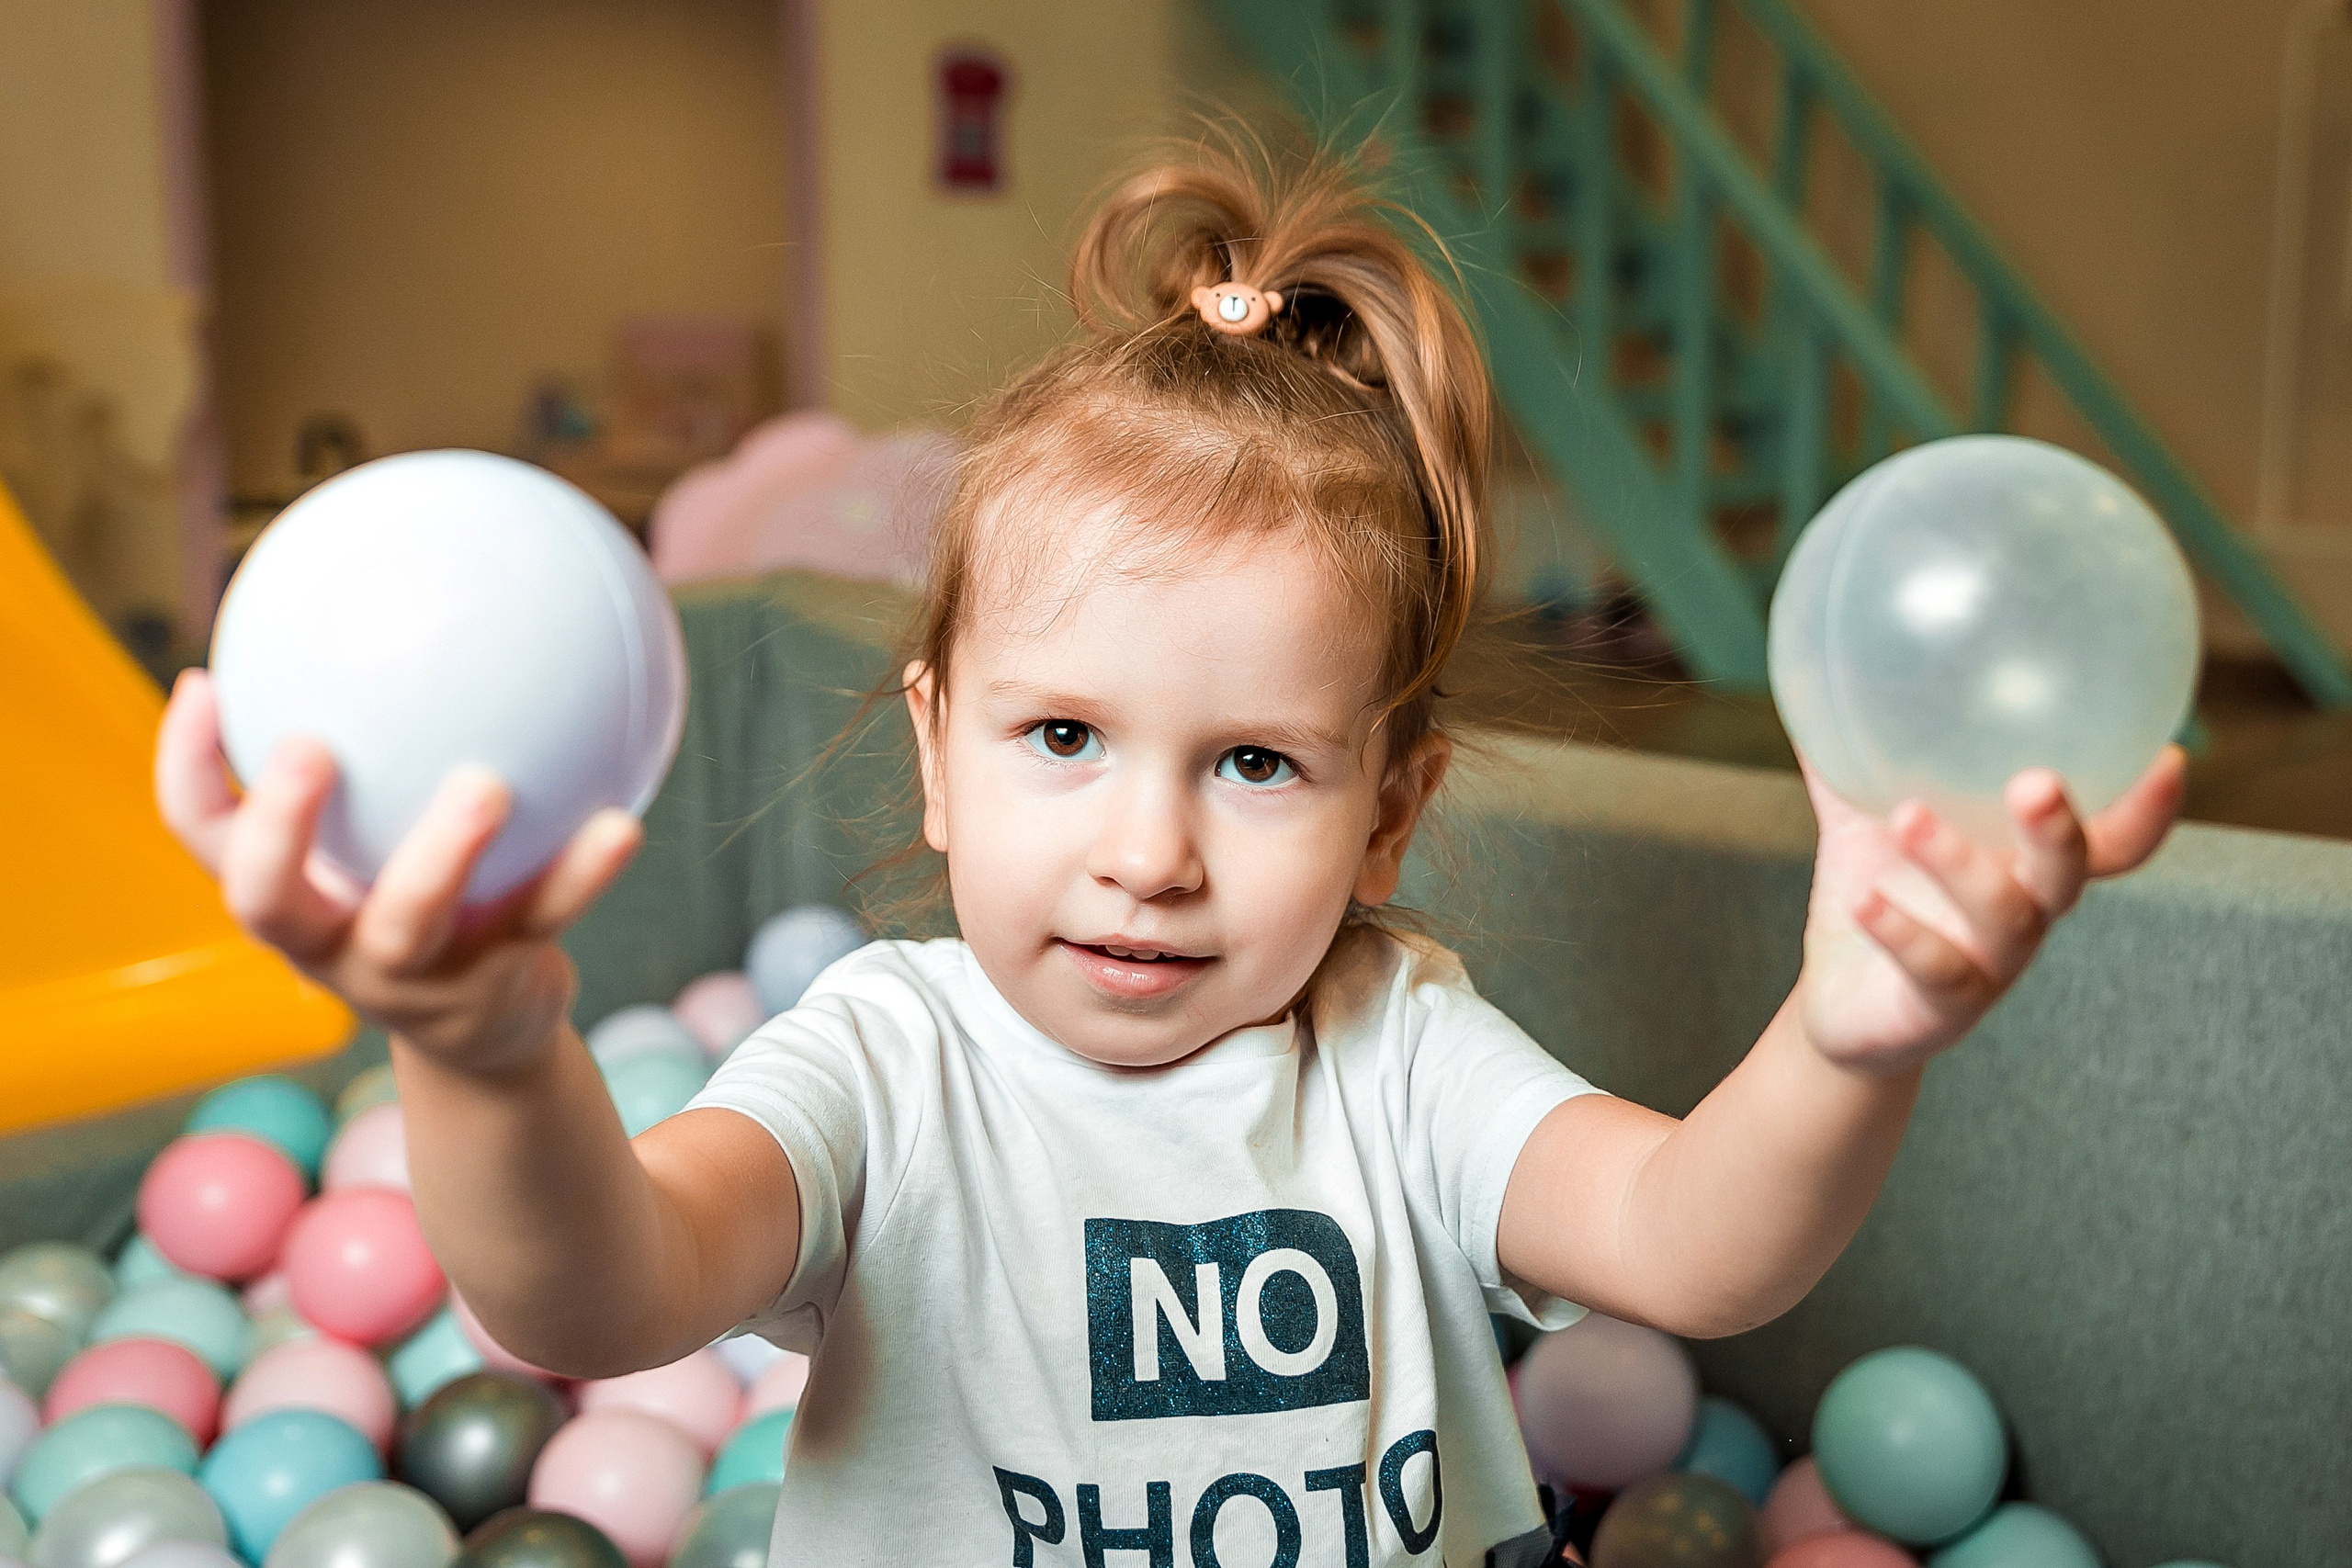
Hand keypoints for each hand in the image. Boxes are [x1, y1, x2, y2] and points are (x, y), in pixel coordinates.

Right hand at [155, 669, 642, 1074]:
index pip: (205, 835)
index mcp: (290, 892)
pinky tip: (621, 824)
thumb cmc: (426, 895)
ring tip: (486, 785)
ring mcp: (407, 975)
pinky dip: (581, 873)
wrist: (484, 1030)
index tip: (205, 681)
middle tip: (308, 748)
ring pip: (410, 920)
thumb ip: (380, 746)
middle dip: (279, 827)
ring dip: (443, 853)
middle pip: (267, 900)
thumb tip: (404, 601)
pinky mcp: (491, 986)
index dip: (185, 766)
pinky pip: (539, 918)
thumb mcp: (383, 833)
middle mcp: (327, 945)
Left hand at [1793, 747, 2185, 1074]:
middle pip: (2069, 873)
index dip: (2148, 809)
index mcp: (2019, 864)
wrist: (1836, 1006)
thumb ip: (1850, 757)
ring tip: (1907, 816)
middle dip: (2059, 828)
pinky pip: (1933, 970)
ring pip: (2004, 919)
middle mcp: (2020, 914)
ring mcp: (1986, 967)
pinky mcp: (1938, 1008)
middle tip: (2037, 781)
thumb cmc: (1872, 895)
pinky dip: (1901, 934)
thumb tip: (1826, 673)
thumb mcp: (1858, 821)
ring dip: (1961, 864)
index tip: (2168, 753)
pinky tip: (1864, 900)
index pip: (2107, 839)